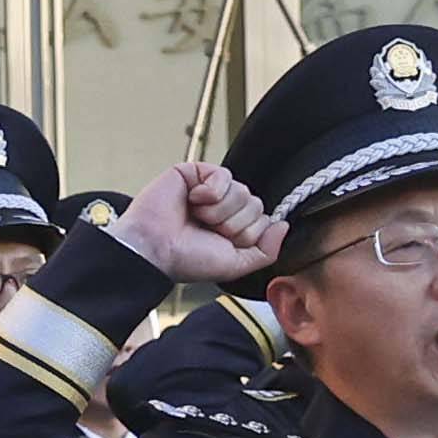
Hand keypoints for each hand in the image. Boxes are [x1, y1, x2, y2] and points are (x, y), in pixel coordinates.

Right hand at [121, 162, 282, 287]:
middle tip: (207, 230)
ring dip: (220, 210)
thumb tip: (283, 226)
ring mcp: (210, 190)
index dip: (247, 234)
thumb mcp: (234, 265)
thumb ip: (265, 251)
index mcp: (232, 228)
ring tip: (196, 217)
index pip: (263, 220)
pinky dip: (212, 191)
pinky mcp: (195, 173)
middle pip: (255, 204)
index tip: (221, 242)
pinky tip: (194, 200)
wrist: (154, 248)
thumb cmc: (185, 259)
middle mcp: (223, 208)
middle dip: (234, 223)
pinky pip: (223, 175)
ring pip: (242, 191)